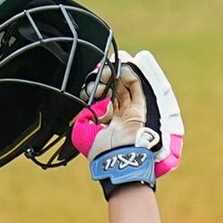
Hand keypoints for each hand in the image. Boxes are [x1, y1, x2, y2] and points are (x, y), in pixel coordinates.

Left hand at [71, 51, 184, 176]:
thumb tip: (91, 107)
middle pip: (115, 92)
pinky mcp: (140, 110)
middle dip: (108, 80)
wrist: (116, 157)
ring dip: (119, 76)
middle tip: (102, 70)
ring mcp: (130, 113)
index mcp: (105, 123)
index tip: (93, 80)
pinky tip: (123, 68)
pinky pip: (136, 89)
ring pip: (125, 88)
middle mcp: (119, 117)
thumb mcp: (82, 134)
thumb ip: (82, 119)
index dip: (98, 89)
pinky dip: (131, 77)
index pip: (104, 100)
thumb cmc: (100, 150)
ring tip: (112, 65)